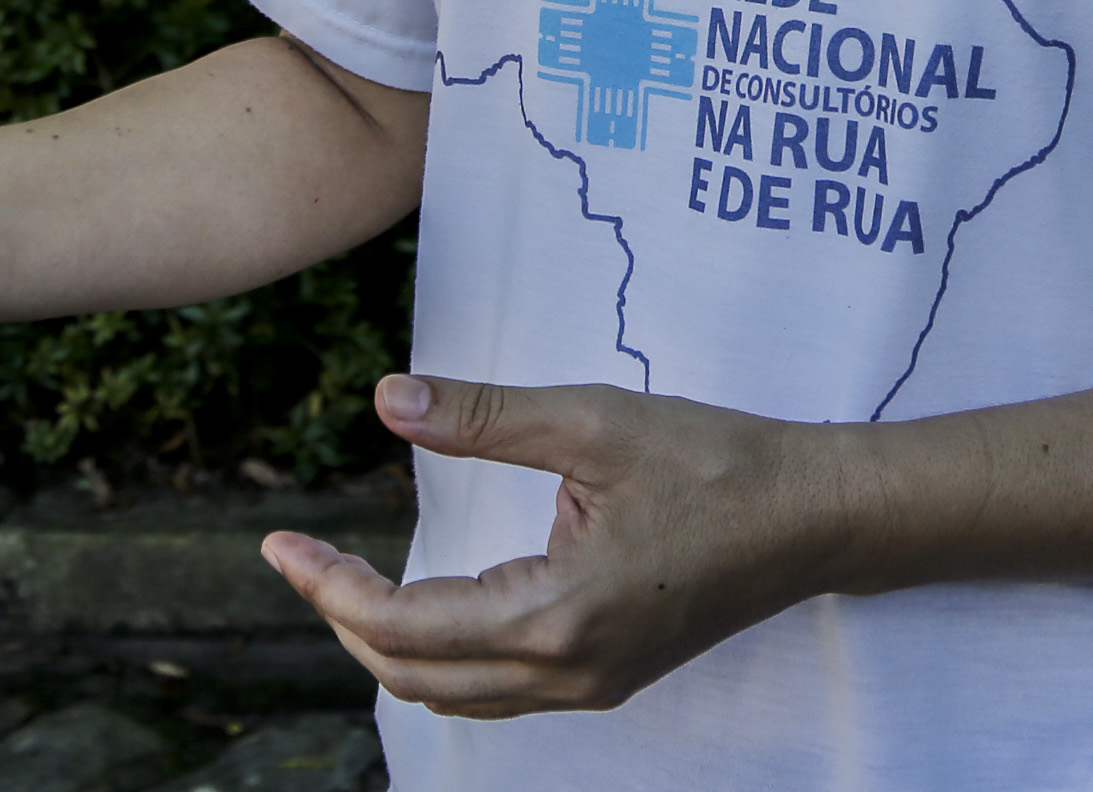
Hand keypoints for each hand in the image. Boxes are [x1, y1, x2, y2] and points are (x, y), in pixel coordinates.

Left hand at [261, 374, 834, 717]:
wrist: (815, 515)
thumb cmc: (715, 460)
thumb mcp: (594, 420)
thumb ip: (484, 416)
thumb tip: (386, 398)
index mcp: (556, 617)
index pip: (402, 626)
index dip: (328, 586)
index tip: (277, 542)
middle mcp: (567, 672)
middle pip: (414, 676)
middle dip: (344, 617)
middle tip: (299, 557)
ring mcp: (591, 684)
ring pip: (453, 694)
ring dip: (388, 645)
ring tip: (345, 580)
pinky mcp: (609, 674)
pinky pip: (497, 689)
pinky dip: (441, 655)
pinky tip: (427, 602)